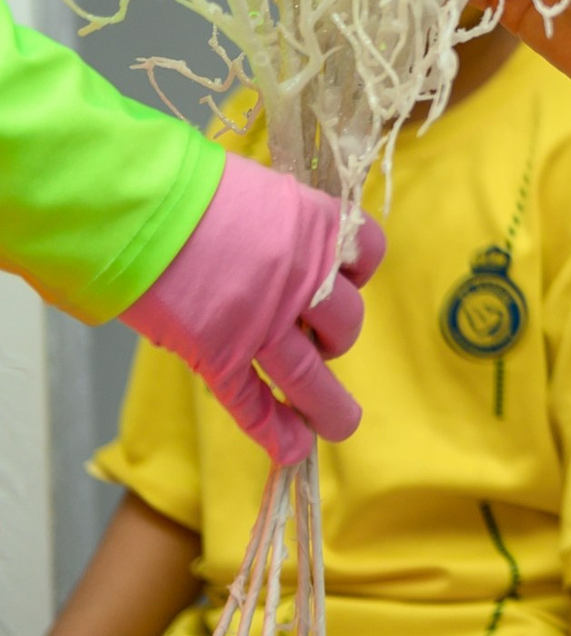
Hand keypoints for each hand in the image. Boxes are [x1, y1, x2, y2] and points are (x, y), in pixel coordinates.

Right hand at [119, 154, 385, 463]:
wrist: (136, 204)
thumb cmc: (184, 186)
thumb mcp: (253, 189)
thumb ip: (274, 223)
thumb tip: (270, 245)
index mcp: (317, 226)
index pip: (369, 254)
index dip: (357, 272)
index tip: (344, 280)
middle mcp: (303, 278)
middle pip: (345, 322)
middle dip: (336, 339)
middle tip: (320, 345)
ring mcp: (264, 322)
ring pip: (311, 377)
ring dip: (328, 407)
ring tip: (338, 425)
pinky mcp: (222, 354)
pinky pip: (253, 401)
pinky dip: (272, 429)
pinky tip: (288, 449)